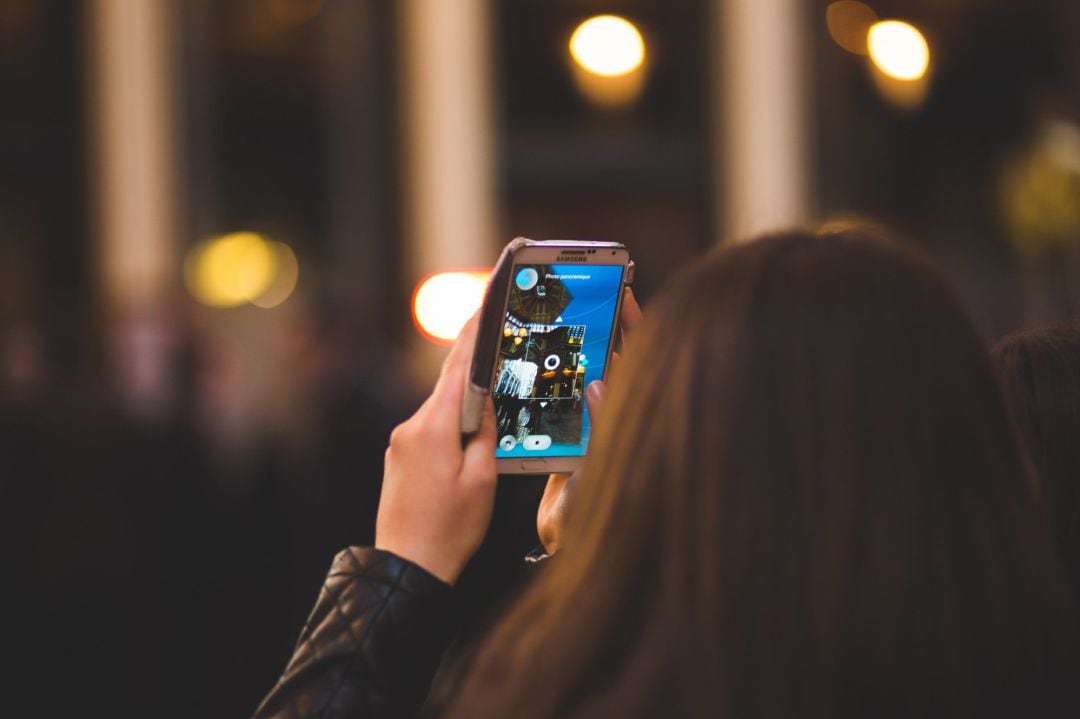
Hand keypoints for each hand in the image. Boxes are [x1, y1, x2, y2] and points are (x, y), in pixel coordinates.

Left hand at [375, 316, 497, 583]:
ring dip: (466, 400)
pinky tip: (471, 430)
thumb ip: (485, 431)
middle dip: (473, 360)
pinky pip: (431, 427)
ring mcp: (401, 441)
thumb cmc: (450, 529)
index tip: (485, 303)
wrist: (407, 566)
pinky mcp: (400, 456)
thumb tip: (484, 399)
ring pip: (441, 407)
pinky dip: (452, 422)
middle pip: (448, 383)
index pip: (458, 367)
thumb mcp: (482, 478)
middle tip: (493, 329)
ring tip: (495, 392)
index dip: (474, 333)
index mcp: (433, 427)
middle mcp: (411, 426)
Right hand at [536, 288, 640, 553]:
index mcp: (633, 413)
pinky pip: (556, 401)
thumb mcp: (608, 464)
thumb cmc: (604, 512)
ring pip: (580, 376)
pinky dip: (544, 381)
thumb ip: (604, 424)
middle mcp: (614, 415)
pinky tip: (528, 363)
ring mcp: (590, 426)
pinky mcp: (565, 438)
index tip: (622, 291)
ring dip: (565, 351)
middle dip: (594, 327)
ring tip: (548, 318)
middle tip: (575, 295)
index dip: (632, 324)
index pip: (638, 358)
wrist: (572, 546)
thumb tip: (600, 384)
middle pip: (607, 359)